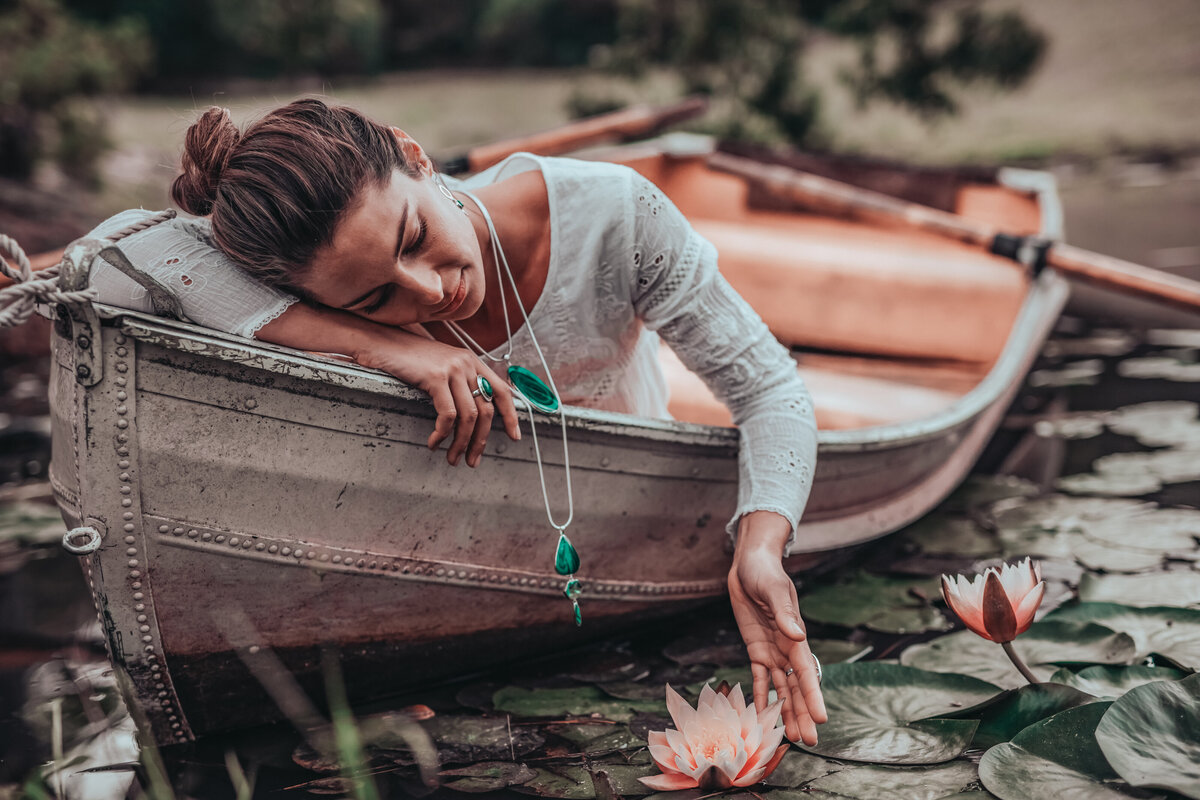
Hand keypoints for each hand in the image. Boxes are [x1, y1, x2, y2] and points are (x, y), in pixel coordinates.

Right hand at [356, 333, 520, 465]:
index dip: (511, 416)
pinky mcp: (436, 377)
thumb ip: (459, 382)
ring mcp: (453, 369)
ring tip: (452, 458)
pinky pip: (448, 415)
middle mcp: (467, 363)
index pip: (502, 390)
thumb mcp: (442, 366)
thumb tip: (472, 415)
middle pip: (486, 411)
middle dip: (480, 441)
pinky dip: (442, 434)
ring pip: (469, 417)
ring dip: (461, 443)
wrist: (381, 342)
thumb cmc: (408, 359)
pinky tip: (434, 443)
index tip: (514, 437)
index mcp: (472, 361)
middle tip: (472, 461)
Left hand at [728, 511, 826, 744]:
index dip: (814, 695)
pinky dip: (761, 696)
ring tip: (792, 738)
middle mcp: (787, 648)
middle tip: (810, 742)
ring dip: (786, 712)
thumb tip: (797, 634)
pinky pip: (760, 678)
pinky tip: (763, 716)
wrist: (750, 566)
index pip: (807, 671)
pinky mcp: (756, 650)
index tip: (822, 718)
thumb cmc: (765, 573)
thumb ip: (784, 612)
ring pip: (782, 689)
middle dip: (803, 714)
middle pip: (798, 687)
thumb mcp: (773, 588)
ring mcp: (772, 651)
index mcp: (795, 636)